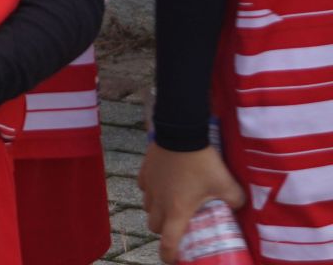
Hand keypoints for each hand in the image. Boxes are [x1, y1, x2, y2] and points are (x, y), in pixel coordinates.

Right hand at [138, 144, 244, 262]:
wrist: (181, 131)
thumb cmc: (201, 162)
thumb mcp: (225, 183)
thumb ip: (235, 199)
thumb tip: (238, 206)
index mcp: (177, 211)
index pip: (167, 244)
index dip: (168, 256)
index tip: (172, 259)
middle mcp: (159, 202)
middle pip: (154, 227)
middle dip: (163, 230)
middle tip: (177, 224)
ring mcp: (150, 186)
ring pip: (147, 207)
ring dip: (156, 210)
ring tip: (170, 202)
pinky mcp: (144, 170)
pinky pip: (144, 187)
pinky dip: (151, 190)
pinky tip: (162, 183)